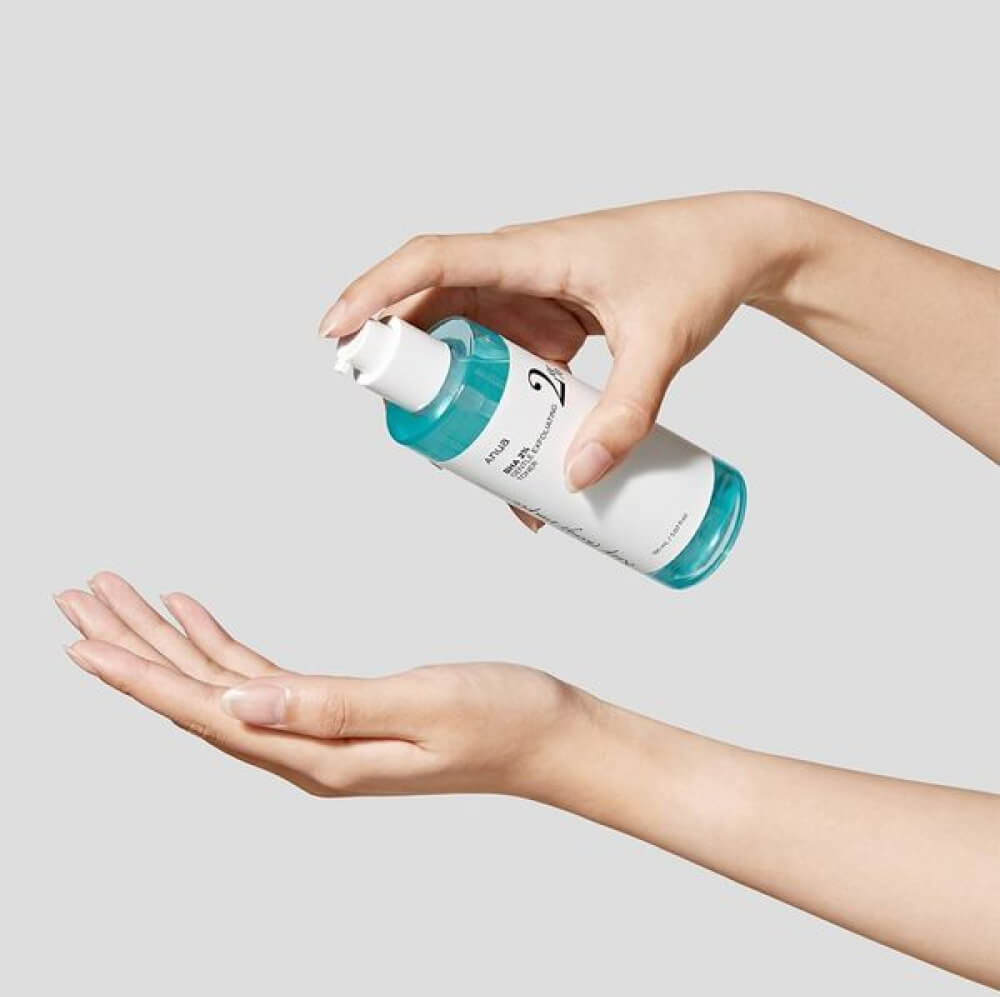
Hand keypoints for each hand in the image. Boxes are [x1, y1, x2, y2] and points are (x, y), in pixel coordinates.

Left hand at [54, 573, 585, 797]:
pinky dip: (221, 647)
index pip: (209, 713)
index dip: (142, 676)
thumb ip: (328, 707)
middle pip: (200, 697)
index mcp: (320, 756)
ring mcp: (321, 734)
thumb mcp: (420, 705)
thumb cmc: (503, 719)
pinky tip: (198, 621)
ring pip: (222, 685)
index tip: (85, 640)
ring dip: (170, 644)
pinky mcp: (340, 713)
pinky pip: (261, 679)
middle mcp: (308, 752)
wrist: (551, 736)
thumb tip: (236, 705)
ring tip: (123, 602)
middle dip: (137, 649)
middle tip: (82, 602)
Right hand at [319, 192, 802, 492]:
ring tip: (455, 455)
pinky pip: (502, 362)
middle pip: (432, 310)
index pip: (433, 261)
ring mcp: (531, 297)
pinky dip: (493, 402)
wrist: (739, 248)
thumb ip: (625, 415)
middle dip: (404, 365)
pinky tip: (503, 449)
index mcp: (533, 253)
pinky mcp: (548, 323)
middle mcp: (519, 270)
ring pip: (464, 344)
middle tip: (399, 425)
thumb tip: (576, 480)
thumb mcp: (662, 346)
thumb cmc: (698, 269)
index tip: (336, 331)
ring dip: (450, 394)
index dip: (375, 292)